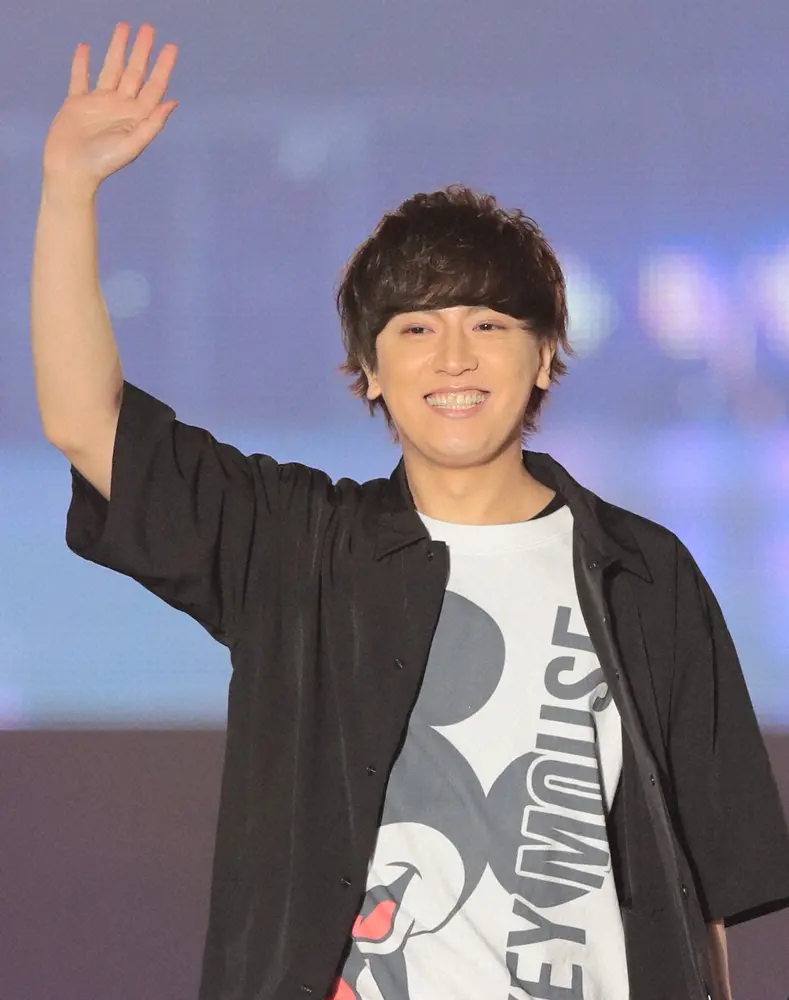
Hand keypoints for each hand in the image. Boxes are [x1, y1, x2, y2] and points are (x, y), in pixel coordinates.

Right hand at [42, 22, 178, 194]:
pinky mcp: (77, 103)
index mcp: (136, 116)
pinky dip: (82, 63)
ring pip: (110, 69)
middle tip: (148, 27)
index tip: (171, 46)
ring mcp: (98, 103)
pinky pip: (80, 78)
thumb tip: (172, 103)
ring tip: (123, 27)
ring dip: (117, 49)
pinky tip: (86, 47)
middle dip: (142, 50)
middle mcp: (120, 106)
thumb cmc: (103, 162)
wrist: (71, 170)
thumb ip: (152, 124)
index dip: (163, 66)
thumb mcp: (133, 144)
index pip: (154, 86)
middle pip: (134, 72)